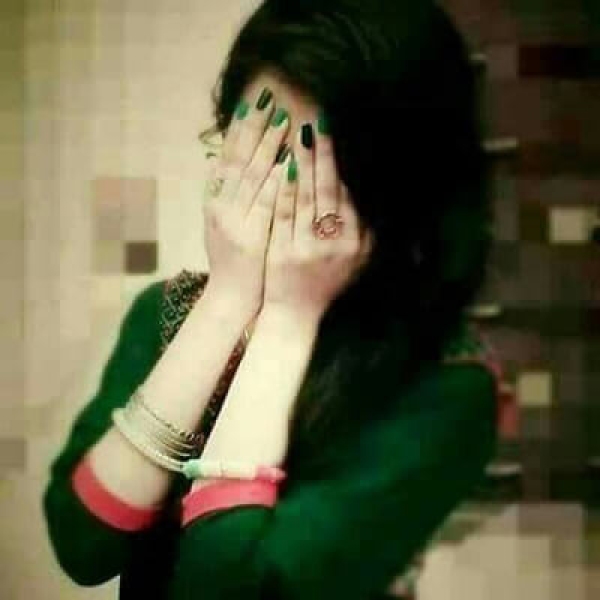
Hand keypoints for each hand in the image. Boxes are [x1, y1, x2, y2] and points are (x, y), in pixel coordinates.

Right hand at [202, 87, 290, 318]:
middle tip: (268, 97)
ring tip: (281, 119)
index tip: (252, 101)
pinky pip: (265, 204)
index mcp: (215, 199)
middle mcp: (221, 206)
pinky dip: (274, 181)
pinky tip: (286, 161)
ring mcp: (235, 221)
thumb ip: (224, 192)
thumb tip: (225, 160)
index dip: (238, 128)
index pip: (227, 156)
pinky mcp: (251, 237)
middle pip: (237, 159)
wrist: (234, 295)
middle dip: (253, 127)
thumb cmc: (234, 257)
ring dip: (266, 146)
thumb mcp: (223, 221)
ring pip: (250, 177)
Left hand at [262, 117, 373, 321]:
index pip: (347, 195)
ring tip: (299, 133)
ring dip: (303, 163)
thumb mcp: (356, 259)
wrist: (296, 313)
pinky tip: (282, 166)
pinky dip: (284, 189)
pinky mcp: (284, 252)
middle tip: (317, 120)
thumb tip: (355, 186)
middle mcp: (337, 243)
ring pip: (307, 197)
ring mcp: (309, 248)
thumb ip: (363, 227)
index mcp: (356, 242)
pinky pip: (285, 214)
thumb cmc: (326, 282)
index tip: (332, 135)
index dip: (338, 164)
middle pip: (329, 190)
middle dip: (323, 153)